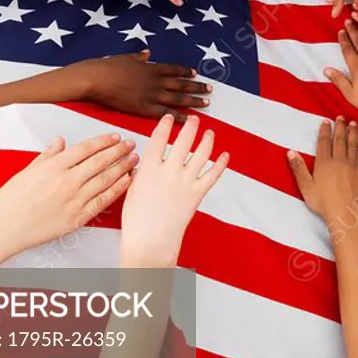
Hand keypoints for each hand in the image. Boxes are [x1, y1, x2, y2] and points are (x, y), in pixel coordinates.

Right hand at [0, 133, 137, 254]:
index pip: (86, 148)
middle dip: (119, 151)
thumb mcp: (27, 170)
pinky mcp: (77, 217)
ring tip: (134, 160)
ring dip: (123, 167)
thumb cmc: (10, 200)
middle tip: (131, 145)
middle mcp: (66, 181)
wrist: (2, 228)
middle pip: (100, 161)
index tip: (116, 137)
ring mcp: (73, 200)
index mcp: (54, 166)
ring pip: (105, 179)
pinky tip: (127, 180)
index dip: (104, 141)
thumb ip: (48, 155)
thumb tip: (61, 141)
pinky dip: (117, 189)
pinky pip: (103, 200)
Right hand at [66, 50, 210, 119]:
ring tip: (206, 102)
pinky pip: (165, 114)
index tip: (196, 73)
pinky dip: (178, 117)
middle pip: (181, 84)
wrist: (96, 79)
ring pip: (178, 98)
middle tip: (210, 89)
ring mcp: (151, 95)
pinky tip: (189, 120)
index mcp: (151, 67)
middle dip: (197, 86)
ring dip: (193, 100)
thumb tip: (147, 53)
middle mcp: (156, 81)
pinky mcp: (144, 108)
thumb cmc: (107, 66)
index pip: (173, 69)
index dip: (185, 72)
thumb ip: (139, 56)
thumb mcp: (125, 57)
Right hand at [120, 114, 228, 266]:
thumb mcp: (132, 191)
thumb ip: (142, 174)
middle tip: (194, 119)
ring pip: (201, 153)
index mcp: (149, 168)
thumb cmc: (137, 220)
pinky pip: (213, 174)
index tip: (169, 117)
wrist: (150, 241)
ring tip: (210, 132)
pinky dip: (221, 164)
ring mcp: (185, 182)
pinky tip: (225, 155)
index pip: (158, 138)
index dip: (165, 124)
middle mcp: (169, 171)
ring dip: (207, 140)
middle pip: (183, 140)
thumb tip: (145, 165)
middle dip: (190, 126)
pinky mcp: (197, 194)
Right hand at [287, 117, 357, 225]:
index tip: (326, 121)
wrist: (344, 212)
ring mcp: (352, 166)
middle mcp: (339, 160)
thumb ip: (298, 168)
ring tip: (354, 124)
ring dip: (353, 133)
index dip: (325, 131)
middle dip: (340, 127)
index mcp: (324, 163)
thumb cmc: (323, 202)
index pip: (324, 142)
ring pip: (353, 145)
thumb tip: (290, 152)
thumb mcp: (305, 186)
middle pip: (339, 140)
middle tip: (341, 117)